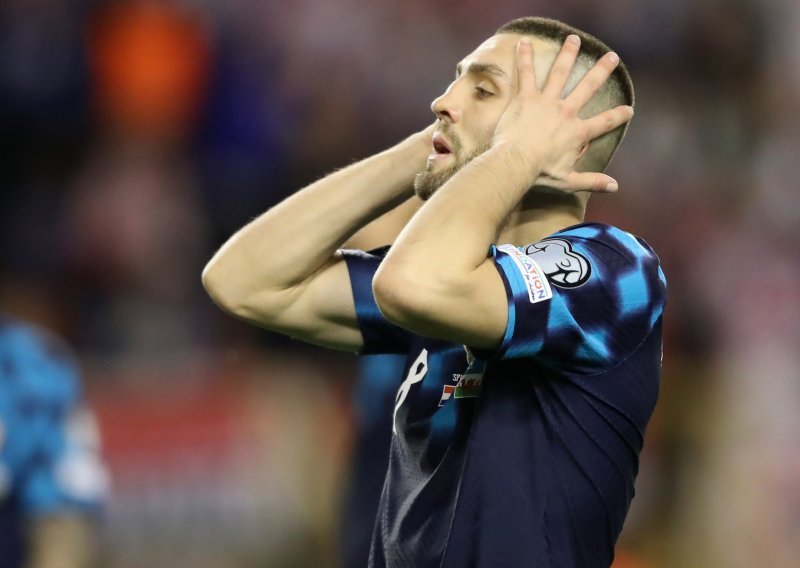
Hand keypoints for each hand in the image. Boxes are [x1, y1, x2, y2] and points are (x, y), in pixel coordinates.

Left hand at [491, 35, 632, 192]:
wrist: (515, 163)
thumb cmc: (540, 174)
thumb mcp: (569, 181)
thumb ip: (593, 181)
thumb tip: (615, 187)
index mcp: (578, 132)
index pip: (605, 122)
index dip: (619, 116)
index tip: (629, 109)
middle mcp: (566, 112)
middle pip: (588, 87)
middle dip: (601, 70)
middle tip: (612, 57)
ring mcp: (547, 102)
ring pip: (561, 73)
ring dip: (568, 54)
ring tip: (574, 40)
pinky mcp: (527, 98)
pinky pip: (526, 74)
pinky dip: (525, 58)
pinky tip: (524, 42)